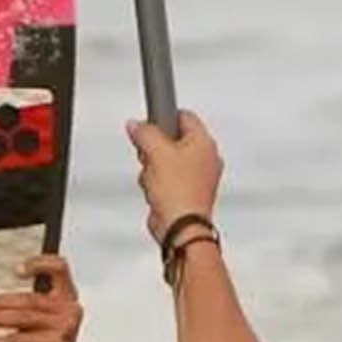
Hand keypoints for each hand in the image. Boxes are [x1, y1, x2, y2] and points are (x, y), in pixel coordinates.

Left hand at [0, 253, 85, 341]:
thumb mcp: (37, 319)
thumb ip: (23, 304)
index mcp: (67, 296)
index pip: (59, 269)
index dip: (38, 264)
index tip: (17, 270)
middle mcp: (69, 310)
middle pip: (30, 298)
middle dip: (0, 302)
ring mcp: (65, 328)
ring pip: (23, 318)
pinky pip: (21, 340)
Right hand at [127, 109, 223, 242]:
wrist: (180, 226)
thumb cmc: (179, 193)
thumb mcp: (156, 152)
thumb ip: (144, 132)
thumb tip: (136, 125)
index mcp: (204, 143)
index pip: (184, 115)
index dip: (163, 117)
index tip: (149, 124)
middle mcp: (205, 157)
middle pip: (172, 138)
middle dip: (154, 148)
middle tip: (150, 156)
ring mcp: (197, 175)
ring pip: (165, 159)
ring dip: (152, 167)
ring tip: (154, 177)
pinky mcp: (187, 191)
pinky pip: (166, 178)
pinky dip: (156, 182)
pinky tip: (155, 190)